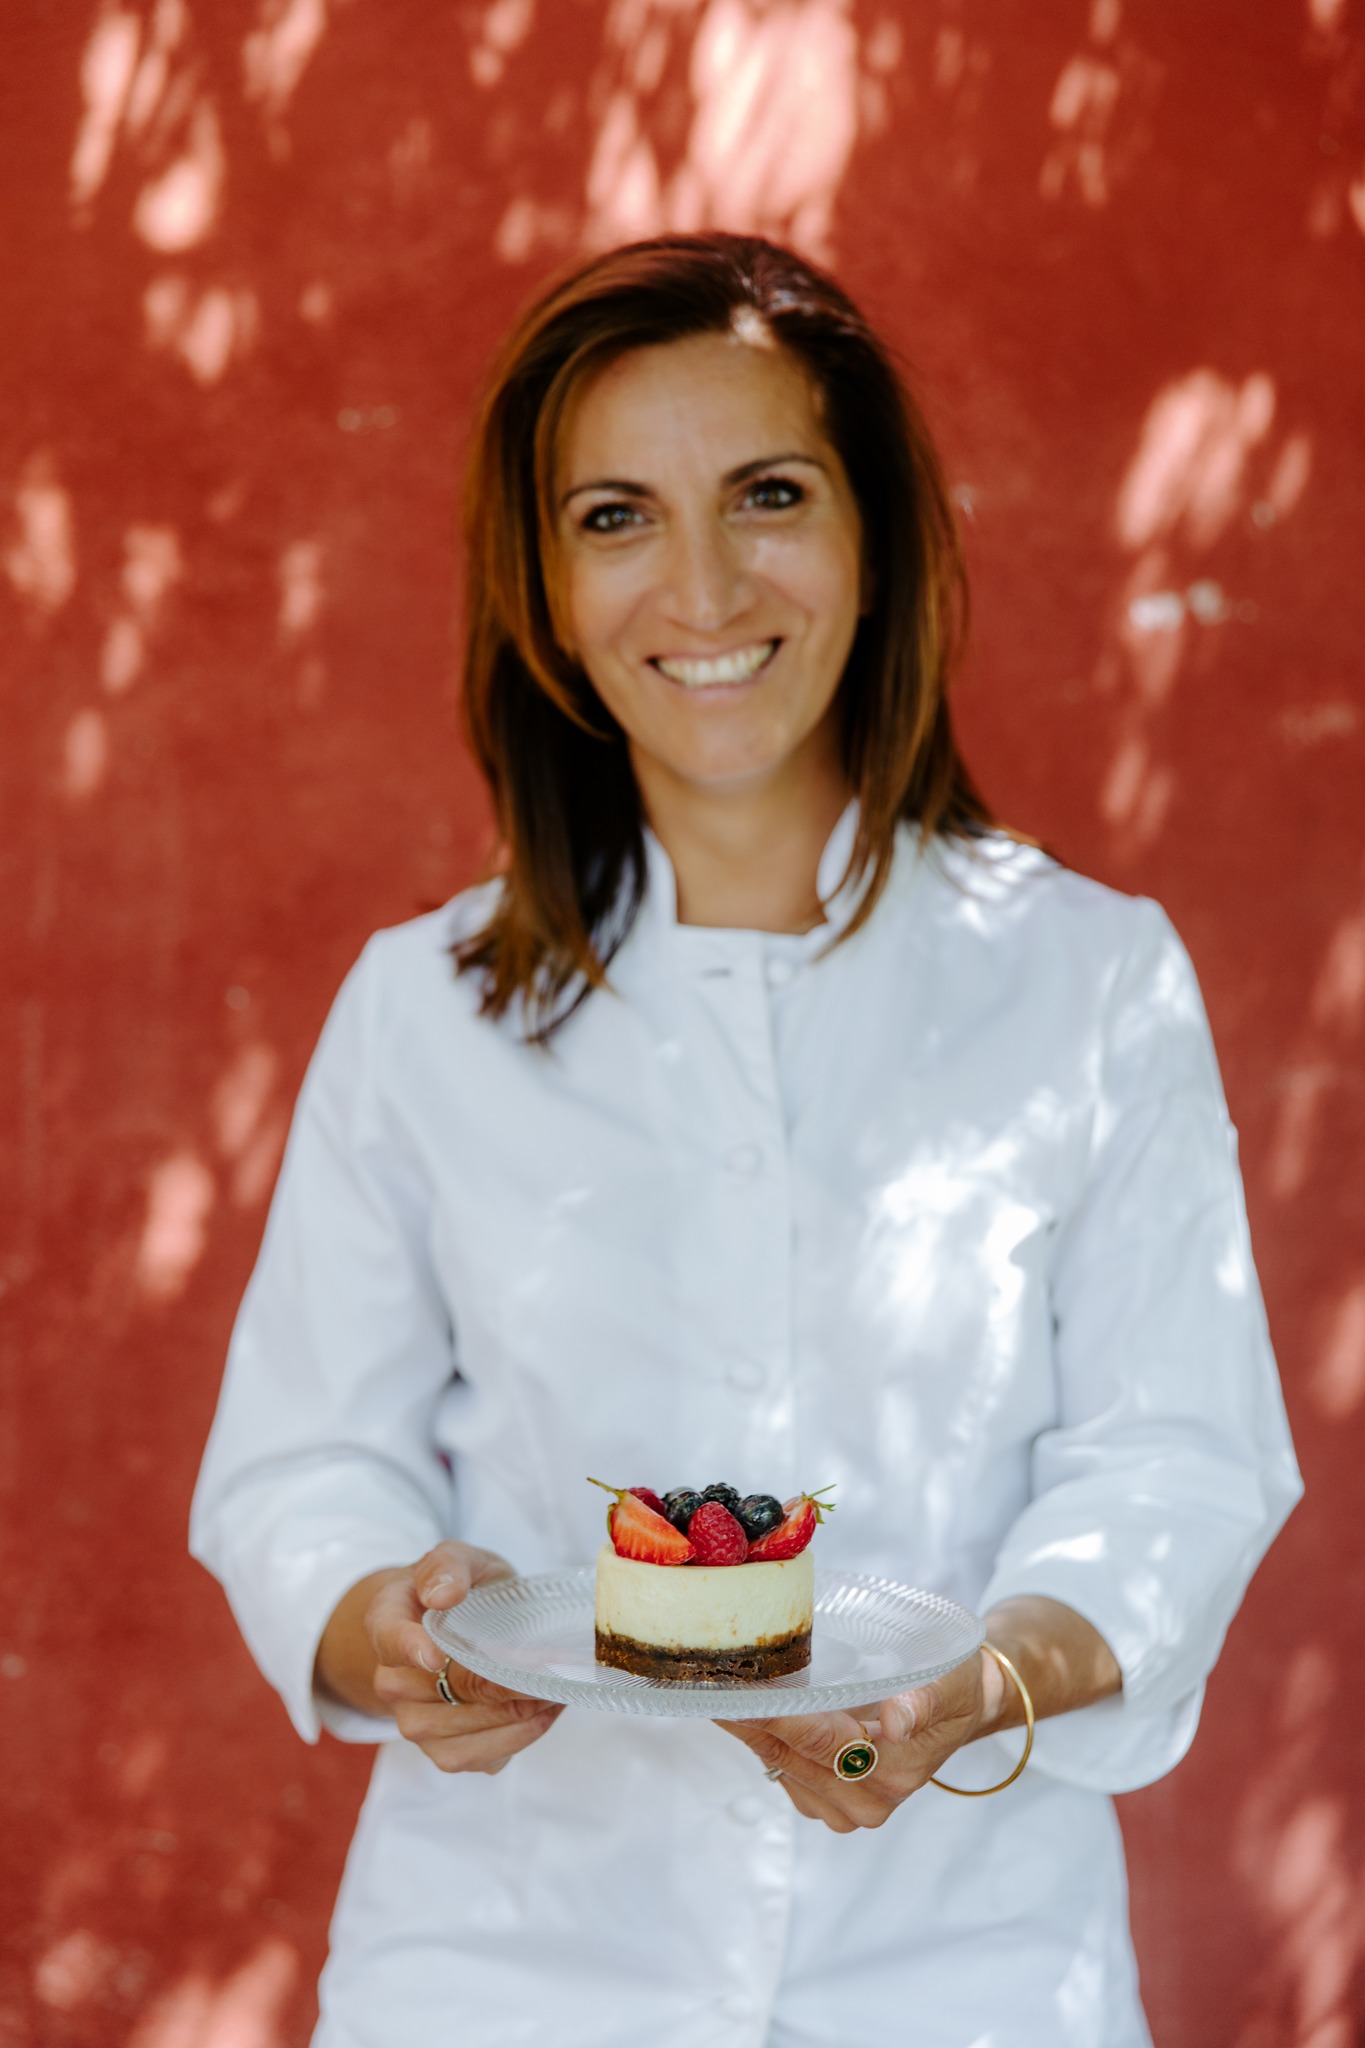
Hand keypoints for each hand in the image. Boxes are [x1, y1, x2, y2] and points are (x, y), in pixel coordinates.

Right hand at [318, 1540, 562, 1774]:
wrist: (453, 1628)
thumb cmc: (458, 1590)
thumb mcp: (456, 1558)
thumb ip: (447, 1566)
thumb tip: (444, 1595)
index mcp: (387, 1624)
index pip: (392, 1640)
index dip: (413, 1649)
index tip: (437, 1656)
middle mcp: (393, 1682)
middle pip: (450, 1690)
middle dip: (506, 1681)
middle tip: (553, 1666)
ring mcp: (416, 1722)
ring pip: (467, 1731)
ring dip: (520, 1714)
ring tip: (556, 1688)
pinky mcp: (445, 1751)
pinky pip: (481, 1757)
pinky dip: (520, 1737)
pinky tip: (543, 1711)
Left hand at [717, 1648, 1001, 1831]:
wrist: (958, 1709)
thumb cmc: (951, 1686)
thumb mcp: (949, 1682)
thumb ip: (922, 1701)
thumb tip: (895, 1721)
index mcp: (896, 1771)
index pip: (823, 1743)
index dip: (778, 1718)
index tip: (739, 1696)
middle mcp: (869, 1800)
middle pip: (793, 1757)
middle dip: (751, 1722)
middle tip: (712, 1684)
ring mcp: (845, 1807)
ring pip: (781, 1766)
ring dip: (750, 1731)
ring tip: (721, 1692)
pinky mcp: (827, 1802)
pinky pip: (783, 1771)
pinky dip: (761, 1740)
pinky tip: (744, 1711)